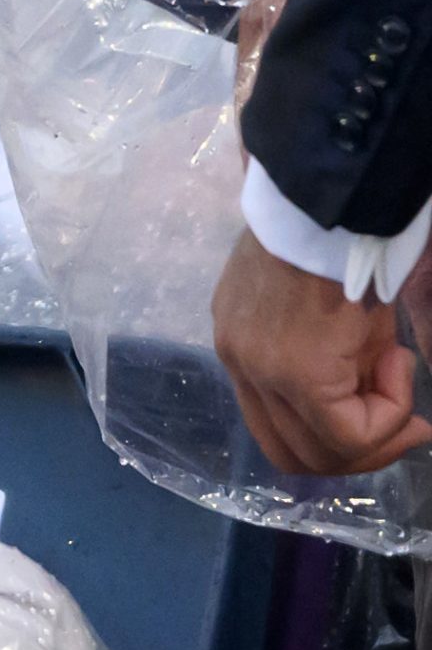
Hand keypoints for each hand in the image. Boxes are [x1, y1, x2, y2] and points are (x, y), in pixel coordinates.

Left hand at [212, 227, 431, 473]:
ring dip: (379, 429)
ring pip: (319, 453)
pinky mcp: (297, 373)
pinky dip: (388, 412)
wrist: (336, 195)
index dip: (336, 442)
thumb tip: (374, 403)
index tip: (389, 410)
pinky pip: (347, 431)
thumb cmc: (341, 235)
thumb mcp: (336, 308)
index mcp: (242, 350)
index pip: (276, 432)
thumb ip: (342, 360)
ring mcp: (261, 373)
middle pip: (292, 454)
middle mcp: (240, 368)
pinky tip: (399, 360)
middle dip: (360, 451)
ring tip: (401, 372)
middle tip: (409, 424)